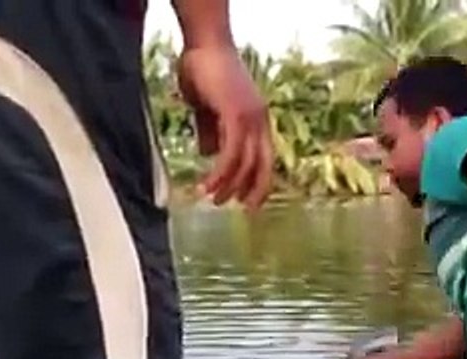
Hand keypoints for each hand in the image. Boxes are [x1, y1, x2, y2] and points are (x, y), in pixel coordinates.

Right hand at [176, 45, 273, 209]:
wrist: (203, 41)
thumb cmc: (202, 68)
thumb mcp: (206, 107)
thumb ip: (210, 130)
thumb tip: (209, 153)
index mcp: (256, 118)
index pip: (264, 157)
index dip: (257, 181)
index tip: (247, 201)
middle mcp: (259, 119)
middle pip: (264, 164)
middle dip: (254, 191)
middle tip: (240, 210)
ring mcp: (251, 117)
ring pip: (245, 163)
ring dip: (230, 186)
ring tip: (214, 200)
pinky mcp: (237, 115)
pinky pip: (231, 154)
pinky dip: (221, 174)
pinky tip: (207, 185)